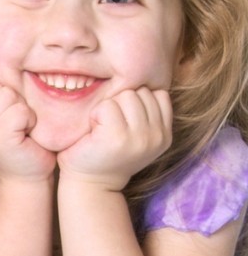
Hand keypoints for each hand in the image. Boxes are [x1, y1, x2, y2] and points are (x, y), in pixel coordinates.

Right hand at [0, 71, 55, 182]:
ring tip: (20, 129)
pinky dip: (29, 120)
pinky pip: (19, 110)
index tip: (4, 114)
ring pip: (8, 94)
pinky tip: (25, 135)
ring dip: (22, 110)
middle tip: (14, 123)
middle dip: (13, 99)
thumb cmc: (19, 140)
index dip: (2, 90)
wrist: (26, 176)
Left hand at [57, 87, 172, 190]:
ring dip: (107, 107)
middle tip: (109, 126)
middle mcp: (158, 136)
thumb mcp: (136, 133)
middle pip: (139, 91)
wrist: (90, 183)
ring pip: (124, 96)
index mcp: (165, 133)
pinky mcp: (118, 137)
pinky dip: (95, 114)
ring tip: (102, 128)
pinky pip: (107, 106)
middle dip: (120, 102)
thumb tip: (146, 72)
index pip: (157, 93)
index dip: (134, 100)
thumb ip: (146, 112)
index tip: (122, 120)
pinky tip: (93, 131)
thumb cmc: (106, 152)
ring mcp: (140, 137)